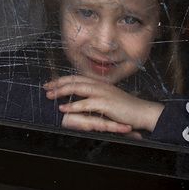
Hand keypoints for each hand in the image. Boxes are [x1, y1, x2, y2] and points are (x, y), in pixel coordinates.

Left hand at [44, 75, 164, 133]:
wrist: (142, 112)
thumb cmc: (126, 108)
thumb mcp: (109, 98)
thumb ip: (96, 96)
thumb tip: (81, 98)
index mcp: (99, 83)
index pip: (77, 77)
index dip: (62, 80)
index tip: (50, 83)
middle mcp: (100, 85)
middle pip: (74, 80)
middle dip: (58, 83)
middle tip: (46, 88)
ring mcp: (102, 93)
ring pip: (78, 89)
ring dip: (62, 92)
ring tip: (50, 96)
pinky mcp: (105, 104)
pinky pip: (85, 104)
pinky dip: (73, 106)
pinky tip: (63, 108)